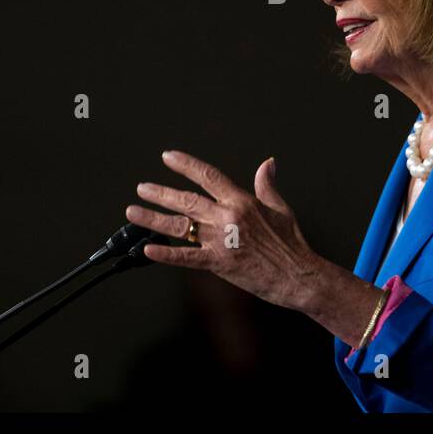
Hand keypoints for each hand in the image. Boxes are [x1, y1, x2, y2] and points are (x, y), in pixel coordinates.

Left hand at [125, 150, 320, 310]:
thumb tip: (267, 163)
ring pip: (180, 226)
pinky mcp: (219, 263)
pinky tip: (148, 250)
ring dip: (154, 219)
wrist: (298, 275)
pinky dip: (166, 254)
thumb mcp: (280, 208)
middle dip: (160, 193)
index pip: (208, 176)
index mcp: (242, 200)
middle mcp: (228, 216)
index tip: (168, 157)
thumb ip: (267, 186)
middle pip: (187, 200)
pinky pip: (186, 257)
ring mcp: (222, 240)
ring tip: (134, 212)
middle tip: (142, 188)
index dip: (186, 165)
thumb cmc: (292, 244)